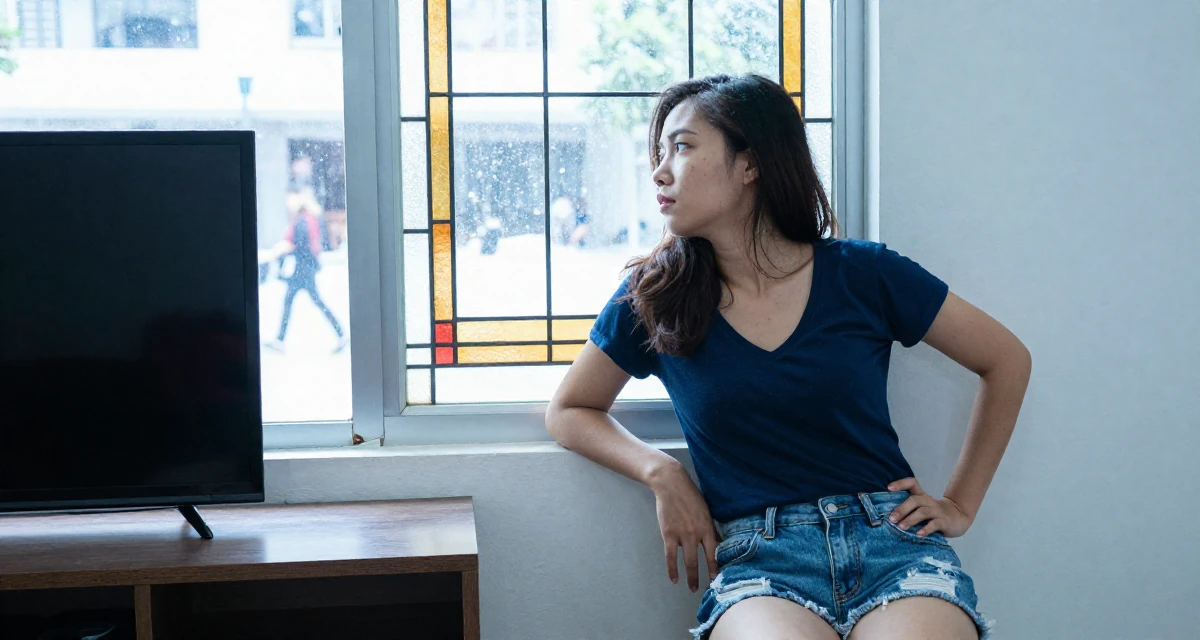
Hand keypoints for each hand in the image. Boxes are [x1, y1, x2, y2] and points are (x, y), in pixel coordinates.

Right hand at [648, 461, 719, 592]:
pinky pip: (670, 556)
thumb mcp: (706, 511)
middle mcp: (696, 533)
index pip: (715, 552)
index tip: (720, 578)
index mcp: (707, 527)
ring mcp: (682, 535)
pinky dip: (672, 569)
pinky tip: (674, 578)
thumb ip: (711, 528)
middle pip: (701, 560)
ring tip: (691, 588)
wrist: (671, 484)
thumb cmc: (690, 496)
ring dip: (690, 577)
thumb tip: (719, 543)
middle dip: (703, 576)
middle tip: (706, 588)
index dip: (717, 567)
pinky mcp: (668, 534)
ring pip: (688, 561)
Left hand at [886, 477, 973, 538]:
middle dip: (902, 509)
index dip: (900, 483)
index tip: (888, 488)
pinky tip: (918, 534)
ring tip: (901, 527)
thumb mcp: (922, 508)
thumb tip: (887, 518)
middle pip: (914, 500)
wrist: (959, 518)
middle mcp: (929, 501)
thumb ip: (909, 510)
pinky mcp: (945, 521)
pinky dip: (926, 529)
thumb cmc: (934, 514)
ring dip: (911, 519)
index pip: (912, 483)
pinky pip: (934, 524)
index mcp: (922, 496)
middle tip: (891, 519)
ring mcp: (937, 511)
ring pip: (923, 512)